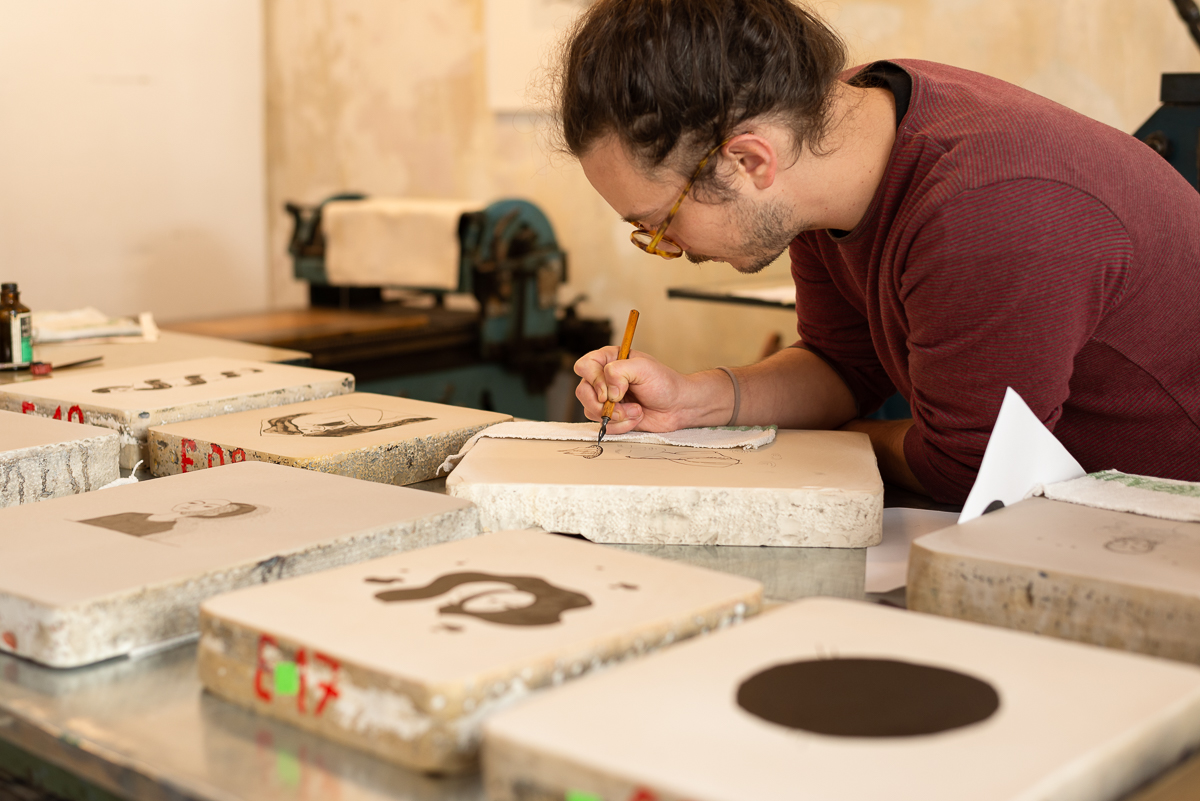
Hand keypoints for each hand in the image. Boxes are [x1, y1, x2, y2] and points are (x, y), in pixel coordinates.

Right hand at [573, 347, 696, 434]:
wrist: (677, 406)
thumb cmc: (664, 383)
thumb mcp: (643, 368)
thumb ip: (619, 371)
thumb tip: (608, 392)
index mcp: (609, 360)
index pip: (584, 366)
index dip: (594, 380)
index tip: (609, 392)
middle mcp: (603, 379)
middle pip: (583, 392)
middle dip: (603, 404)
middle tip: (622, 404)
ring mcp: (606, 399)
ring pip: (590, 410)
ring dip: (616, 415)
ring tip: (636, 410)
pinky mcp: (611, 416)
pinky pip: (603, 425)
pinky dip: (621, 425)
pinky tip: (636, 417)